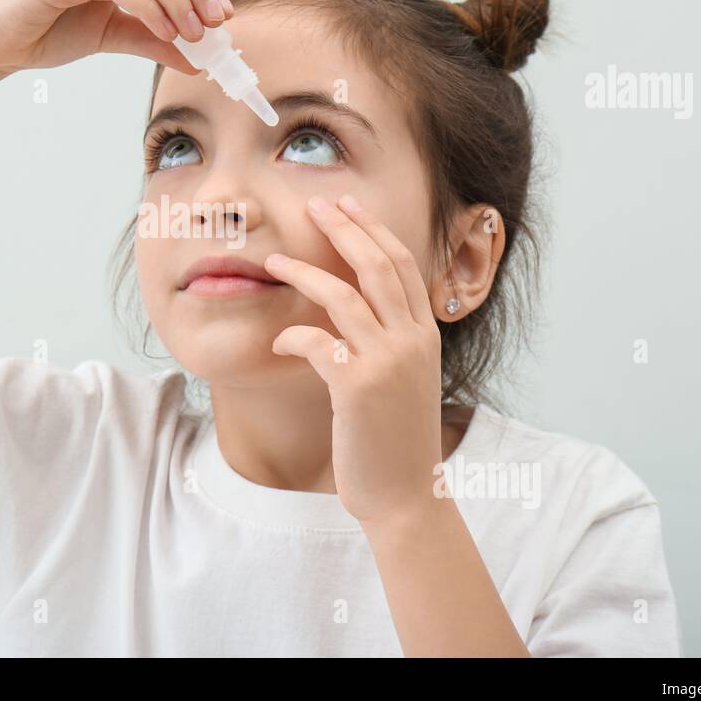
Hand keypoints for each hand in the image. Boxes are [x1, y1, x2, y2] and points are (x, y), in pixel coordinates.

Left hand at [264, 194, 445, 529]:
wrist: (406, 496)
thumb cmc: (394, 440)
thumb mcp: (404, 380)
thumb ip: (390, 341)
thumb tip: (357, 309)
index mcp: (425, 335)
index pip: (403, 265)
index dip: (373, 229)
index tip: (347, 204)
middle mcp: (413, 341)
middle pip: (378, 265)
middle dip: (344, 228)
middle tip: (315, 205)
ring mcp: (388, 362)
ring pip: (344, 296)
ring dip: (305, 272)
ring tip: (275, 260)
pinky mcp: (358, 387)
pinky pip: (318, 342)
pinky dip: (293, 333)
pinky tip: (279, 337)